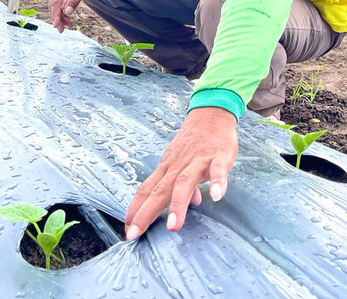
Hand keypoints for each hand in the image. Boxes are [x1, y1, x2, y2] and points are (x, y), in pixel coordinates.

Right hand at [48, 0, 92, 32]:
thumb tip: (67, 12)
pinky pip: (56, 2)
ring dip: (59, 15)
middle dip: (57, 18)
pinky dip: (60, 10)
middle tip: (62, 30)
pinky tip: (66, 17)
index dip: (55, 15)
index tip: (57, 25)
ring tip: (68, 25)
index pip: (55, 3)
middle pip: (53, 5)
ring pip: (54, 5)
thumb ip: (74, 0)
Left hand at [124, 107, 237, 239]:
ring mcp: (197, 160)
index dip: (136, 208)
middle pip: (159, 190)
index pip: (146, 189)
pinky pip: (217, 170)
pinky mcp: (218, 155)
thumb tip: (192, 204)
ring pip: (184, 182)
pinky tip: (217, 196)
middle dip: (147, 213)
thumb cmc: (195, 141)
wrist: (211, 114)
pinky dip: (217, 182)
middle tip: (136, 233)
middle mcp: (178, 165)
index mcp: (168, 168)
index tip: (128, 228)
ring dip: (178, 204)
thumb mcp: (184, 162)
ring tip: (173, 226)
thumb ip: (183, 184)